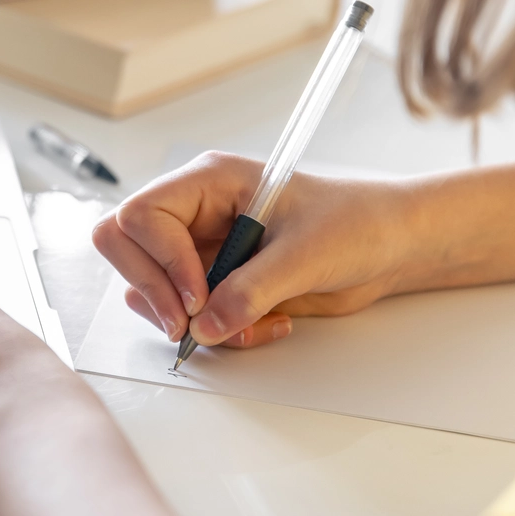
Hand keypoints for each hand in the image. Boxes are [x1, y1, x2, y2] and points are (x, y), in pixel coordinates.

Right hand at [92, 151, 411, 348]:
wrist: (390, 247)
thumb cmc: (357, 223)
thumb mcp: (306, 254)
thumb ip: (251, 290)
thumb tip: (205, 326)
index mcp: (209, 182)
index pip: (141, 216)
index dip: (161, 260)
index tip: (199, 294)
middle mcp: (195, 214)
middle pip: (124, 247)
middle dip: (153, 292)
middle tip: (190, 323)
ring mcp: (201, 250)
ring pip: (150, 290)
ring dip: (190, 321)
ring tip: (244, 326)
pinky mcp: (216, 284)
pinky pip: (188, 317)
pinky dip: (218, 333)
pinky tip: (264, 324)